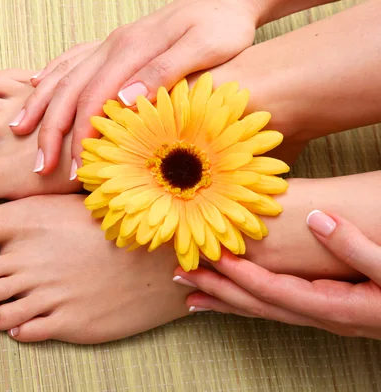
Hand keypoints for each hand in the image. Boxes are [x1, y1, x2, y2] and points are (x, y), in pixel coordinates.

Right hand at [11, 0, 261, 175]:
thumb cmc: (223, 26)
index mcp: (132, 50)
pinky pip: (72, 58)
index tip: (75, 169)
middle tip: (40, 165)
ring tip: (19, 129)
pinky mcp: (114, 43)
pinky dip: (51, 74)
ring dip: (40, 104)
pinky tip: (36, 84)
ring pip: (63, 74)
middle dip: (51, 130)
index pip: (94, 99)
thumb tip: (123, 99)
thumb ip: (163, 72)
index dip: (81, 136)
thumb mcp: (204, 48)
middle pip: (69, 91)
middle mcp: (113, 46)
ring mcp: (110, 43)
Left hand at [173, 210, 380, 338]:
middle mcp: (321, 316)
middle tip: (179, 277)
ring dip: (225, 299)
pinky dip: (248, 300)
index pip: (272, 291)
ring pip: (263, 309)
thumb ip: (355, 247)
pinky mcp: (324, 310)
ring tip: (191, 293)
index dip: (238, 275)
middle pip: (257, 305)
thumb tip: (315, 218)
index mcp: (333, 306)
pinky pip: (276, 307)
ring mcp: (322, 317)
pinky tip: (231, 296)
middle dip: (217, 290)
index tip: (209, 258)